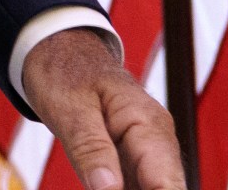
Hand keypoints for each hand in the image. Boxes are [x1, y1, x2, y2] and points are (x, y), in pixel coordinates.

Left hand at [19, 27, 185, 189]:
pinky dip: (120, 188)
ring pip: (150, 189)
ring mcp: (146, 151)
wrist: (61, 51)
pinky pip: (135, 186)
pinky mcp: (131, 160)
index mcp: (148, 124)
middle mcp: (157, 141)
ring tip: (96, 178)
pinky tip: (98, 184)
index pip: (166, 182)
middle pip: (164, 188)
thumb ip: (90, 149)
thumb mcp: (69, 109)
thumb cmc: (65, 72)